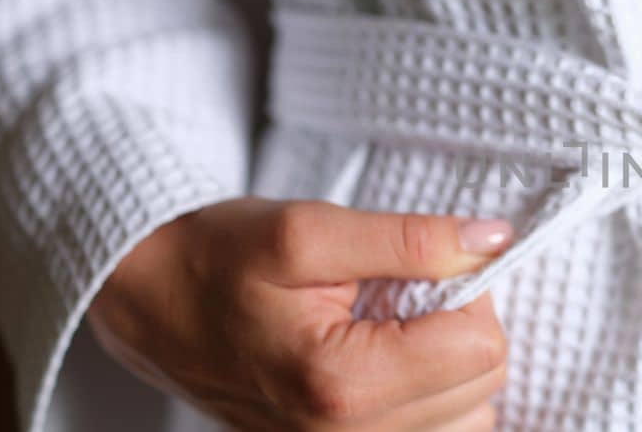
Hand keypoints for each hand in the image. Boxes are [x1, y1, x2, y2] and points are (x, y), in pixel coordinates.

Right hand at [87, 198, 515, 430]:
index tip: (423, 267)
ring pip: (470, 416)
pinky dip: (431, 392)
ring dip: (448, 364)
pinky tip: (387, 356)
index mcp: (343, 384)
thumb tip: (494, 242)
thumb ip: (411, 240)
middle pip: (483, 386)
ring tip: (387, 325)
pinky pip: (436, 431)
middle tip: (400, 292)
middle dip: (459, 326)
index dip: (469, 291)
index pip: (481, 347)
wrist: (147, 300)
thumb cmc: (216, 260)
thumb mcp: (309, 230)